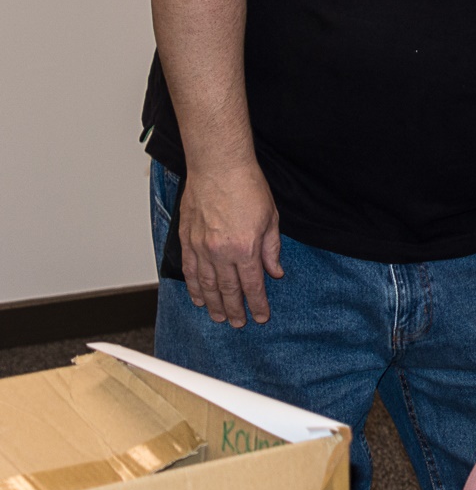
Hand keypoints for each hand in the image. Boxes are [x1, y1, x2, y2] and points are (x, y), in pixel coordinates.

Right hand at [178, 162, 283, 325]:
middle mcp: (221, 252)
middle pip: (228, 290)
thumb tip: (275, 272)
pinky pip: (190, 270)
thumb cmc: (246, 186)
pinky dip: (193, 287)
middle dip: (235, 309)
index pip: (253, 285)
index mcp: (245, 248)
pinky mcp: (187, 239)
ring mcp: (201, 247)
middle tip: (239, 323)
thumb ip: (272, 249)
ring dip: (213, 304)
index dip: (257, 304)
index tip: (260, 316)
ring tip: (219, 317)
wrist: (218, 166)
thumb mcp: (271, 218)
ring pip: (206, 285)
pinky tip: (198, 297)